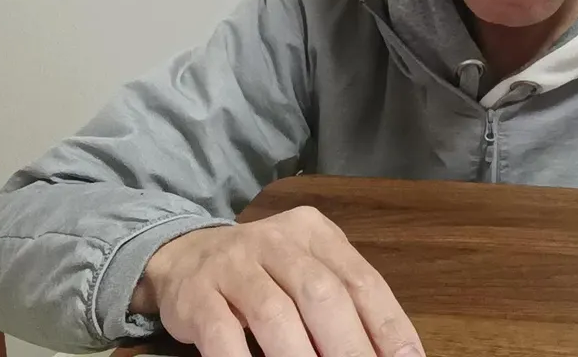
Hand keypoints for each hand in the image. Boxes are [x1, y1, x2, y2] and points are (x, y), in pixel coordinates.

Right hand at [132, 206, 422, 356]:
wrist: (184, 254)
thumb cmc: (264, 271)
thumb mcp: (308, 269)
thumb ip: (346, 302)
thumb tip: (393, 354)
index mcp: (316, 234)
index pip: (362, 280)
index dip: (388, 325)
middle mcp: (277, 241)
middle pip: (322, 294)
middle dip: (349, 347)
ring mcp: (233, 265)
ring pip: (275, 314)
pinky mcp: (197, 294)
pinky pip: (222, 334)